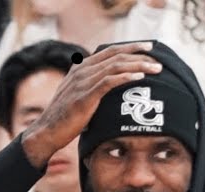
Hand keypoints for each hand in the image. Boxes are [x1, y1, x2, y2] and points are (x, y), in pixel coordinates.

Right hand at [21, 42, 161, 167]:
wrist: (46, 132)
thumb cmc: (64, 118)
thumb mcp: (77, 97)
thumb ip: (92, 88)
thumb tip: (111, 91)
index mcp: (80, 68)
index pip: (109, 51)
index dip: (130, 47)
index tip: (148, 48)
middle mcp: (81, 71)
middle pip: (115, 55)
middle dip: (139, 54)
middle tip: (158, 58)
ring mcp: (82, 82)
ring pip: (115, 66)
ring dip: (138, 65)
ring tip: (156, 68)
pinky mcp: (84, 96)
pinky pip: (109, 81)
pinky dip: (126, 77)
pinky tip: (139, 77)